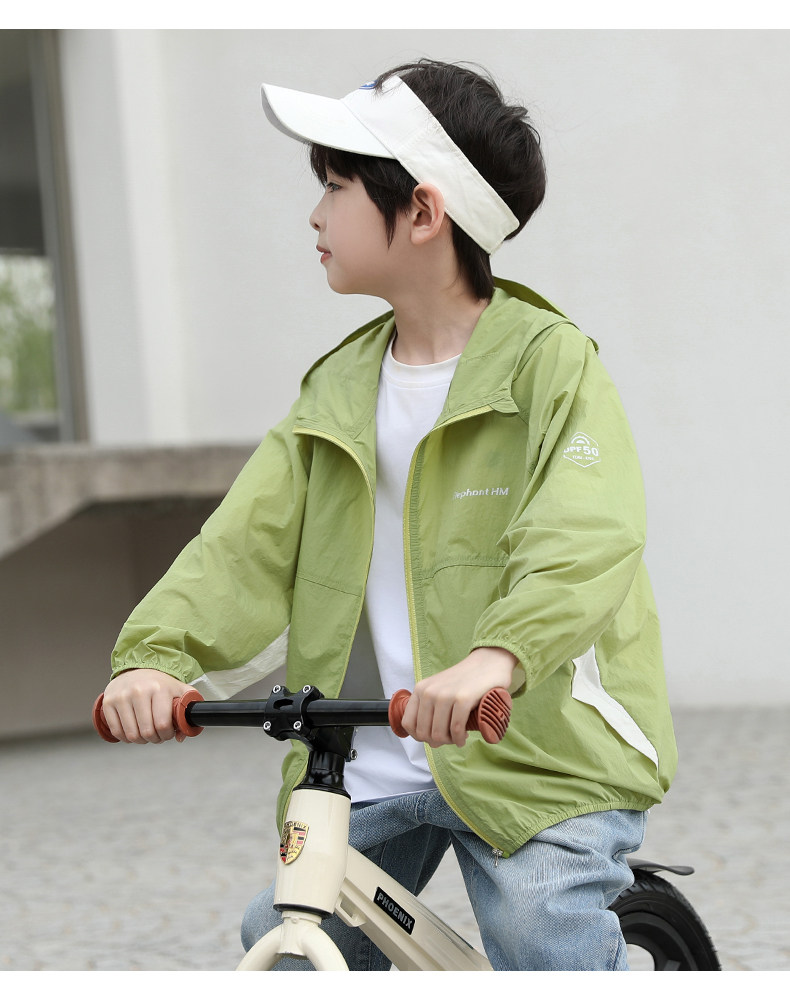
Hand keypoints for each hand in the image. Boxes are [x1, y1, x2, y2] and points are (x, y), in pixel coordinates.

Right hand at [101, 668, 192, 743]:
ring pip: (131, 734)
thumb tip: (182, 735)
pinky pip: (116, 731)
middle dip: (154, 739)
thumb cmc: (159, 683)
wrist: (137, 669)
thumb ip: (187, 710)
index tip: (167, 733)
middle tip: (157, 735)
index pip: (162, 724)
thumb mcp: (179, 690)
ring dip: (140, 740)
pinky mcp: (108, 702)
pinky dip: (125, 738)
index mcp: (159, 688)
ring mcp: (121, 697)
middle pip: (146, 731)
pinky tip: (133, 732)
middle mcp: (139, 691)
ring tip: (146, 734)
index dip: (166, 735)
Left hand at [399, 647, 517, 748]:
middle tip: (449, 738)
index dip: (420, 737)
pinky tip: (464, 737)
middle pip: (424, 733)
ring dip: (449, 742)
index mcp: (420, 689)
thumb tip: (426, 736)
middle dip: (437, 741)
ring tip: (458, 737)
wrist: (488, 663)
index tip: (433, 737)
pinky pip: (456, 729)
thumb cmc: (464, 681)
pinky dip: (459, 739)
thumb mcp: (438, 689)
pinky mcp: (463, 699)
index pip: (408, 724)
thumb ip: (428, 706)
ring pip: (439, 734)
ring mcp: (445, 695)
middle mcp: (429, 692)